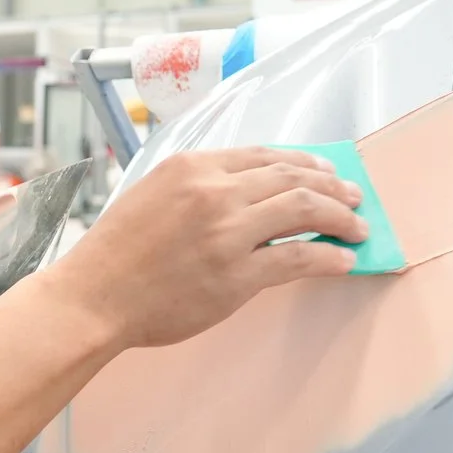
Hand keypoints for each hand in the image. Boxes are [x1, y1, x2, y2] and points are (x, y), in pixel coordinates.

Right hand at [46, 147, 367, 349]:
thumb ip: (197, 187)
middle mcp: (214, 191)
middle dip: (334, 187)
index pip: (265, 155)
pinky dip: (329, 256)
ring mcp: (227, 232)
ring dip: (341, 217)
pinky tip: (343, 260)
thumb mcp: (152, 195)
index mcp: (192, 166)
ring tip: (358, 227)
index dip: (305, 162)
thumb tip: (248, 194)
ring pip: (305, 210)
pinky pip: (299, 259)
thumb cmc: (116, 253)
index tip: (326, 172)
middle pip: (294, 177)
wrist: (94, 297)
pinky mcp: (237, 275)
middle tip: (356, 198)